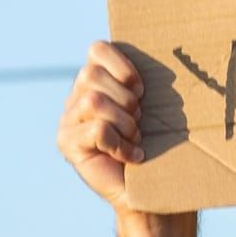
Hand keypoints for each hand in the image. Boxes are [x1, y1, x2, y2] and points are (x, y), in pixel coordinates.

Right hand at [57, 41, 144, 205]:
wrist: (146, 188)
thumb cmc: (155, 144)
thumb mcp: (150, 106)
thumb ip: (142, 81)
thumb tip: (169, 48)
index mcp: (95, 81)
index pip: (97, 49)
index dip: (122, 65)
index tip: (140, 89)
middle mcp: (76, 97)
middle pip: (92, 75)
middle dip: (124, 99)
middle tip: (138, 120)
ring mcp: (67, 120)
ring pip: (93, 100)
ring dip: (123, 122)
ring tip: (134, 138)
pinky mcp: (66, 143)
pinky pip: (96, 130)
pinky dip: (120, 144)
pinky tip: (131, 155)